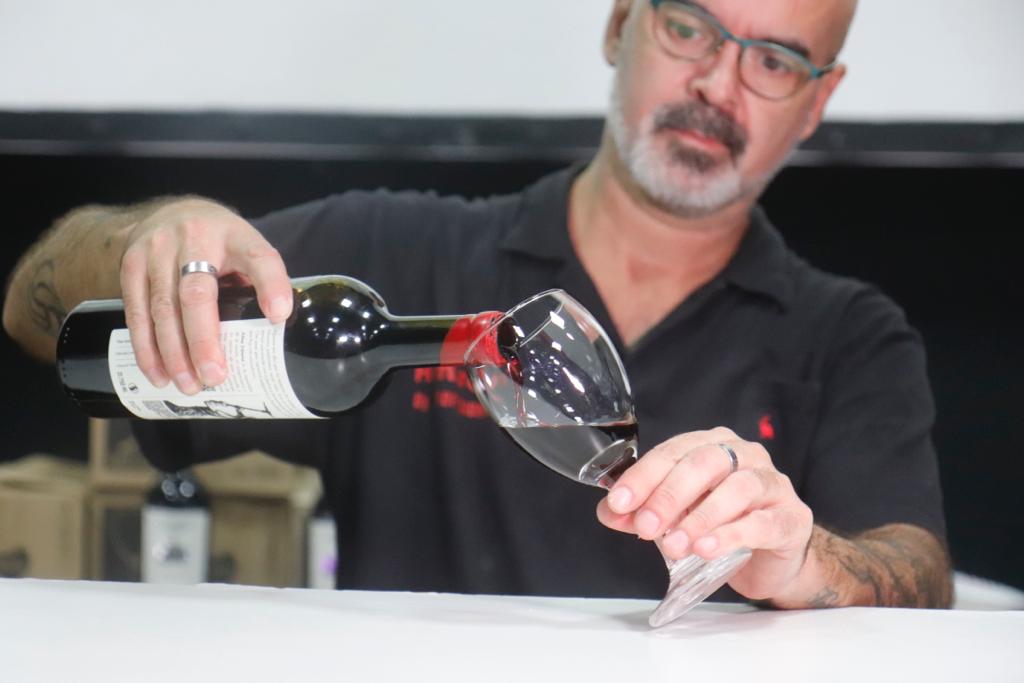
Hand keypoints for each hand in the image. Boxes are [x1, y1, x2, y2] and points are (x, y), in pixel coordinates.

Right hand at [119, 199, 292, 393]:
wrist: (168, 212)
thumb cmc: (219, 242)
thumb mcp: (246, 248)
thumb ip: (258, 282)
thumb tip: (270, 336)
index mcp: (235, 235)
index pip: (259, 257)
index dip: (271, 286)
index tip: (279, 315)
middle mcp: (194, 237)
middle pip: (197, 293)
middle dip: (204, 341)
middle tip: (214, 377)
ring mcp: (157, 249)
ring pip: (162, 307)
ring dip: (173, 353)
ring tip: (188, 384)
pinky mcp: (131, 265)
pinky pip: (136, 312)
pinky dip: (146, 347)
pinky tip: (158, 372)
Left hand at [596, 427, 813, 599]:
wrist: (773, 561)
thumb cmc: (724, 526)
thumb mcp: (677, 519)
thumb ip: (643, 513)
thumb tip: (609, 512)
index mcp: (712, 445)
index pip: (673, 451)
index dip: (643, 476)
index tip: (620, 502)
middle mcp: (744, 456)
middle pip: (705, 463)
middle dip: (669, 495)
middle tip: (646, 527)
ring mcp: (772, 484)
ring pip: (736, 488)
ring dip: (699, 517)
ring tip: (675, 545)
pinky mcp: (791, 517)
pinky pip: (761, 521)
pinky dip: (730, 535)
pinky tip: (706, 548)